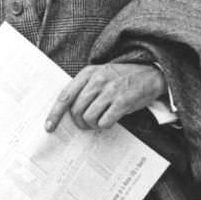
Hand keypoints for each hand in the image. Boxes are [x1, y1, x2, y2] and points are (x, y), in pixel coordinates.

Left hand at [44, 62, 165, 131]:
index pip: (65, 95)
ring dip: (93, 124)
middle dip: (79, 122)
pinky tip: (111, 119)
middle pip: (76, 110)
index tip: (49, 127)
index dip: (55, 113)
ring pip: (89, 118)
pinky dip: (105, 125)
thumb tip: (68, 112)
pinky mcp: (122, 101)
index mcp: (88, 73)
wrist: (151, 73)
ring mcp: (110, 90)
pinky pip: (104, 122)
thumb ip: (84, 89)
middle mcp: (97, 80)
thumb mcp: (100, 75)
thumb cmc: (122, 77)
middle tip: (86, 124)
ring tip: (100, 120)